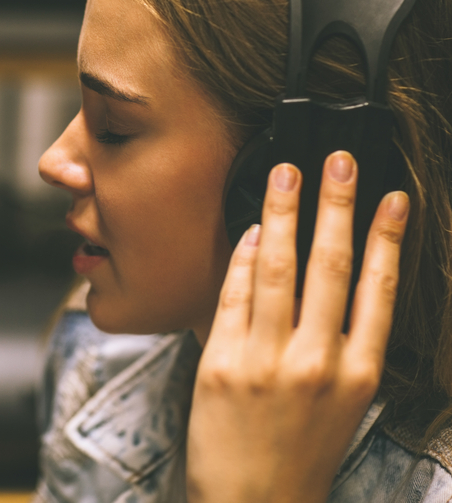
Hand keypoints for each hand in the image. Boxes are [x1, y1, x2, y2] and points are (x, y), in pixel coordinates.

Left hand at [186, 151, 408, 502]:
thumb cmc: (298, 452)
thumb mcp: (342, 404)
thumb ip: (341, 344)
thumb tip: (330, 276)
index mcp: (358, 374)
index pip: (380, 290)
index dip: (386, 237)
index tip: (391, 197)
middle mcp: (317, 363)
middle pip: (330, 266)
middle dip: (335, 205)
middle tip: (337, 160)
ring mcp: (266, 362)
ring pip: (278, 271)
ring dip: (284, 215)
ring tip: (287, 176)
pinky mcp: (221, 363)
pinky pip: (233, 296)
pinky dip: (244, 258)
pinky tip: (253, 230)